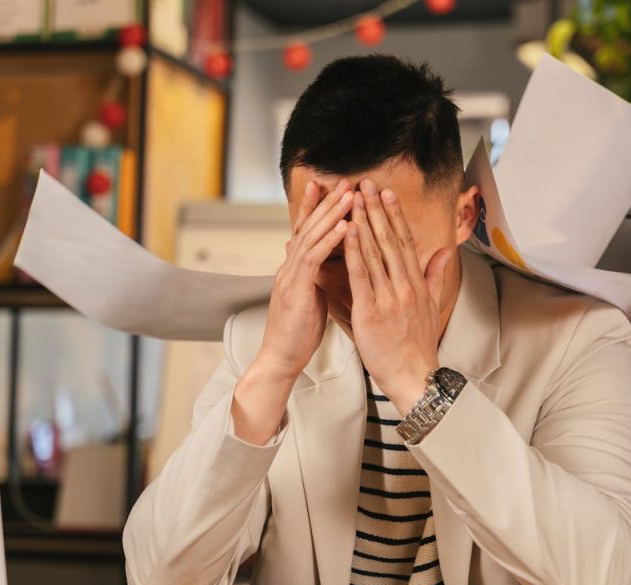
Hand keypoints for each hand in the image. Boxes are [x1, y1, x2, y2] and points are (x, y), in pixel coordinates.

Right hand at [254, 179, 352, 380]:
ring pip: (311, 236)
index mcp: (295, 269)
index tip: (329, 186)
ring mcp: (290, 276)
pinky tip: (345, 226)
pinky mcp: (296, 289)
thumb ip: (316, 278)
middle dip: (325, 202)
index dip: (316, 208)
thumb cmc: (298, 332)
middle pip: (308, 226)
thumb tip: (327, 266)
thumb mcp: (310, 298)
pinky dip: (329, 240)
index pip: (306, 231)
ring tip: (349, 195)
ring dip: (331, 213)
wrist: (280, 358)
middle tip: (342, 180)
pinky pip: (313, 259)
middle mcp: (289, 267)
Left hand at [343, 179, 450, 413]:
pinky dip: (354, 251)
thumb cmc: (418, 345)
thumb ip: (435, 277)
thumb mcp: (432, 307)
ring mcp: (389, 297)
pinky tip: (347, 231)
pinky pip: (361, 275)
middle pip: (390, 239)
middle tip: (367, 183)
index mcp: (417, 284)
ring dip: (364, 221)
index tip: (387, 193)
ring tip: (355, 198)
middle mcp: (405, 286)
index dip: (395, 215)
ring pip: (376, 252)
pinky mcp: (372, 311)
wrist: (414, 375)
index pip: (405, 242)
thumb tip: (443, 253)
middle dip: (378, 209)